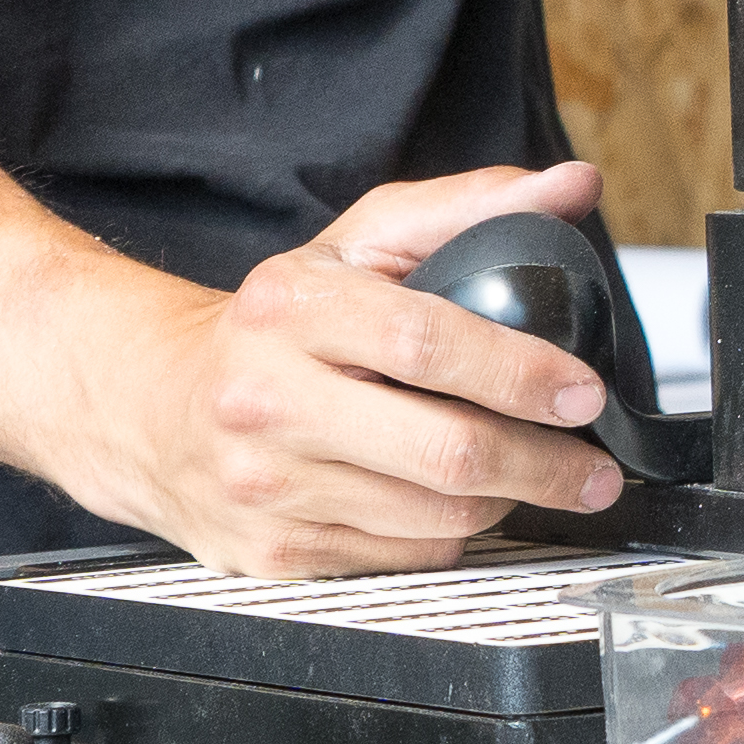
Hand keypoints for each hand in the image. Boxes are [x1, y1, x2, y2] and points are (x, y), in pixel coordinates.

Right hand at [67, 161, 631, 574]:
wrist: (150, 404)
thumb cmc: (274, 322)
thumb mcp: (359, 242)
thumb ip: (471, 208)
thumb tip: (571, 186)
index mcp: (294, 309)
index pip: (427, 343)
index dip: (520, 373)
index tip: (583, 392)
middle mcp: (271, 400)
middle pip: (444, 451)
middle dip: (544, 465)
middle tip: (593, 468)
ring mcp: (268, 486)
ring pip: (435, 516)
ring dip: (507, 503)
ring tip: (535, 477)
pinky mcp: (273, 551)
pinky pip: (404, 556)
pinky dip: (451, 533)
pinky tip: (458, 502)